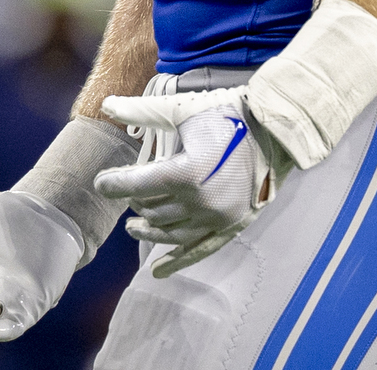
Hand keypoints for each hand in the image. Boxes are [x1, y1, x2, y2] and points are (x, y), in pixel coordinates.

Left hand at [95, 102, 272, 277]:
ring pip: (170, 233)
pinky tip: (157, 271)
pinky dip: (177, 262)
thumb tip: (107, 104)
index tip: (101, 182)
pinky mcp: (232, 226)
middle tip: (128, 191)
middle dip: (134, 202)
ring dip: (148, 231)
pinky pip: (200, 250)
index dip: (113, 184)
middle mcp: (202, 202)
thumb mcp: (182, 110)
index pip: (137, 186)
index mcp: (187, 172)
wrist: (275, 131)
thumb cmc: (227, 115)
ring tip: (133, 227)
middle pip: (152, 210)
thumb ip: (142, 111)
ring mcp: (218, 218)